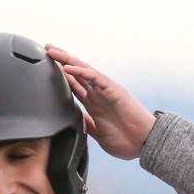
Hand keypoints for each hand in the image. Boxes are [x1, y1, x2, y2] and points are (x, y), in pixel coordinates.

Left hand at [45, 45, 156, 159]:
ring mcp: (106, 91)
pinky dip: (81, 71)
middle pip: (77, 73)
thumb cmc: (128, 142)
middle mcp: (99, 95)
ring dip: (67, 60)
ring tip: (52, 51)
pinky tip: (68, 67)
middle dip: (61, 61)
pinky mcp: (114, 90)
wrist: (146, 144)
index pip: (76, 85)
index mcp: (95, 106)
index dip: (62, 76)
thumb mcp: (99, 135)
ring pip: (84, 70)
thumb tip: (76, 119)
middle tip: (47, 49)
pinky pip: (95, 77)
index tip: (48, 67)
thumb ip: (88, 125)